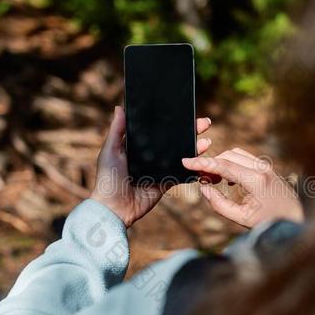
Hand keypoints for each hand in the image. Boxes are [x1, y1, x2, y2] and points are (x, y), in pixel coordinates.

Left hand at [90, 106, 212, 226]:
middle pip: (174, 140)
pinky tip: (204, 159)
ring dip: (195, 148)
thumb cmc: (108, 178)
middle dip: (190, 131)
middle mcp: (151, 156)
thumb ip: (117, 130)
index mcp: (138, 146)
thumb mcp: (110, 151)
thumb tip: (120, 107)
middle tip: (204, 122)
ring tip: (207, 141)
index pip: (158, 130)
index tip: (185, 112)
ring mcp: (160, 169)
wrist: (115, 208)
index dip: (172, 121)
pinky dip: (193, 167)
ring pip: (181, 155)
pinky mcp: (166, 182)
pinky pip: (182, 173)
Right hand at [182, 148, 303, 227]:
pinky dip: (231, 164)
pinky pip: (244, 159)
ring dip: (221, 162)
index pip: (223, 165)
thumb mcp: (242, 218)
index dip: (202, 163)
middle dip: (210, 163)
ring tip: (211, 180)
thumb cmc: (270, 222)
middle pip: (228, 156)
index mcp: (256, 180)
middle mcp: (262, 168)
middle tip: (199, 179)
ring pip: (236, 154)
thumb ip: (219, 204)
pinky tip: (226, 181)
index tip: (186, 161)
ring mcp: (266, 166)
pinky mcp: (267, 168)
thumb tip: (203, 188)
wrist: (297, 221)